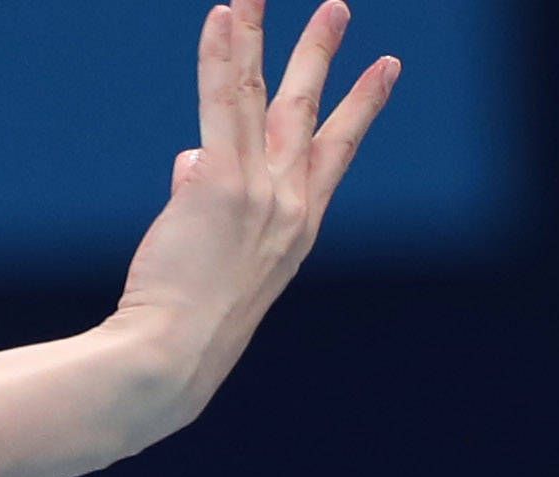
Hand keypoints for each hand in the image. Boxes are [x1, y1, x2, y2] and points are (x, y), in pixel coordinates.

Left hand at [108, 0, 397, 430]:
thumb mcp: (212, 260)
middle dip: (323, 54)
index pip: (336, 154)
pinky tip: (220, 16)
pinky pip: (220, 103)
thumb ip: (205, 199)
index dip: (360, 108)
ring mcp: (259, 192)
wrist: (172, 359)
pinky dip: (220, 56)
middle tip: (336, 8)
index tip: (385, 69)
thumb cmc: (185, 325)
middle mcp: (288, 205)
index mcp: (297, 229)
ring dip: (261, 36)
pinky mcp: (219, 183)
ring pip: (262, 96)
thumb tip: (188, 158)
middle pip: (308, 113)